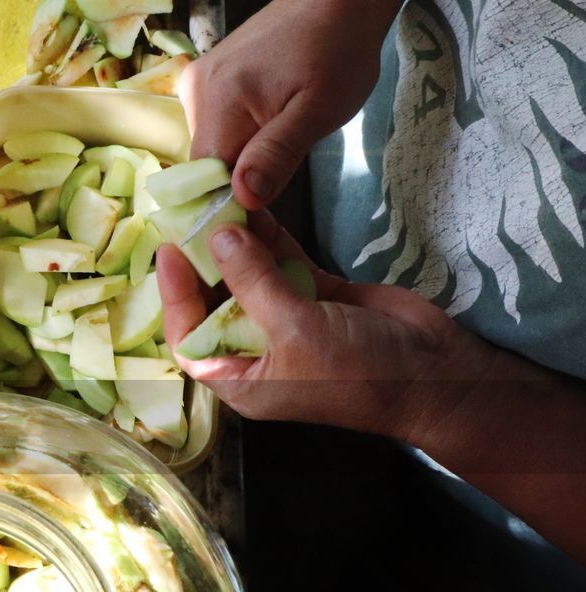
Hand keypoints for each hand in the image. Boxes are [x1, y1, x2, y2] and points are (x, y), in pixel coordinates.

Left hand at [157, 212, 497, 440]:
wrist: (435, 375)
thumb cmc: (356, 372)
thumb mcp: (294, 329)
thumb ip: (252, 282)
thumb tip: (217, 237)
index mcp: (240, 379)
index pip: (188, 336)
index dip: (174, 296)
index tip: (168, 250)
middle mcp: (256, 352)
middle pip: (214, 302)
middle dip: (202, 261)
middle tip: (187, 214)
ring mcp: (287, 321)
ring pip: (249, 276)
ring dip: (235, 242)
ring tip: (217, 199)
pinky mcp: (316, 295)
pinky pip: (283, 262)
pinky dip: (270, 238)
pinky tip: (254, 204)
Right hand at [177, 0, 400, 208]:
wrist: (336, 1)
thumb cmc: (338, 51)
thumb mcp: (319, 111)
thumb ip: (278, 155)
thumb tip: (243, 198)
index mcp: (219, 100)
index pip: (206, 178)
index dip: (233, 198)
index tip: (268, 204)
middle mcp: (195, 91)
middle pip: (206, 164)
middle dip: (241, 174)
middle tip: (285, 156)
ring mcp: (196, 83)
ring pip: (211, 147)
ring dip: (242, 154)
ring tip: (280, 130)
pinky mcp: (205, 79)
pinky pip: (214, 125)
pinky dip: (239, 134)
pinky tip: (268, 117)